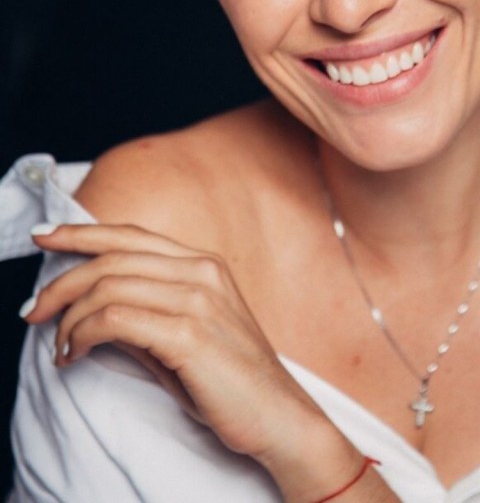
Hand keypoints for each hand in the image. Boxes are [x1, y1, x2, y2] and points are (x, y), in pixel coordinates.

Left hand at [26, 224, 319, 461]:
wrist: (278, 414)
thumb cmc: (229, 380)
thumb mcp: (183, 334)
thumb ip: (144, 311)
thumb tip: (91, 308)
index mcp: (203, 263)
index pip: (131, 235)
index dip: (82, 232)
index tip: (45, 238)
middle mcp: (201, 271)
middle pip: (112, 259)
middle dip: (61, 284)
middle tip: (33, 312)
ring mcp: (198, 299)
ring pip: (109, 287)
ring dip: (69, 318)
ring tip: (59, 346)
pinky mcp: (190, 333)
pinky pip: (116, 319)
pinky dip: (83, 334)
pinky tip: (75, 353)